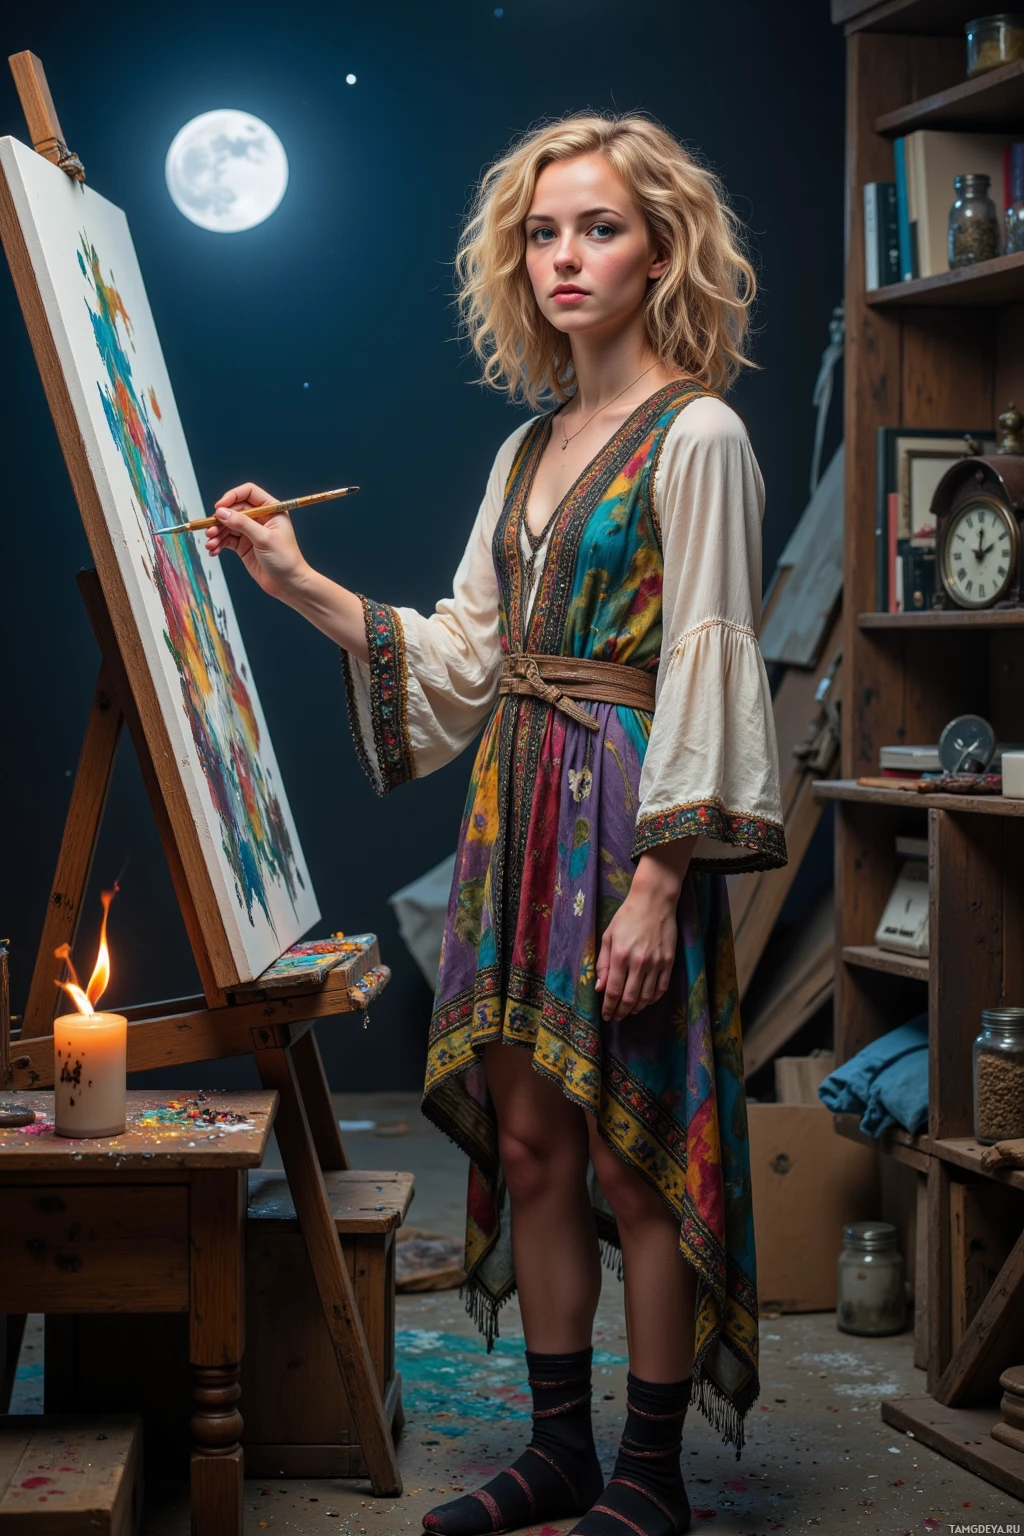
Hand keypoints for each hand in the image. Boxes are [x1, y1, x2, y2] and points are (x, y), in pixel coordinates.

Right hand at [204, 482, 308, 600]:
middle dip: (220, 520)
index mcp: (271, 509)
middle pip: (234, 510)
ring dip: (216, 534)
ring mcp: (251, 532)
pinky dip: (219, 543)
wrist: (288, 584)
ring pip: (228, 526)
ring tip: (211, 544)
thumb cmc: (285, 559)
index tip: (219, 507)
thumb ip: (242, 524)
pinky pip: (227, 539)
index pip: (248, 493)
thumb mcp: (264, 538)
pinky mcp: (244, 545)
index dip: (232, 497)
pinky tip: (213, 550)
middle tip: (210, 531)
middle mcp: (260, 518)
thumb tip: (222, 512)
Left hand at [595, 839, 694, 1021]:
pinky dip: (653, 999)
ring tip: (630, 1011)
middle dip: (621, 1012)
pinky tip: (646, 1001)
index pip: (613, 991)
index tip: (606, 1015)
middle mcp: (639, 963)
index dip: (609, 1007)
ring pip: (646, 996)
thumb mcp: (608, 936)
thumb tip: (600, 988)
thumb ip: (604, 963)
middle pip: (630, 998)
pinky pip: (661, 988)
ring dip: (636, 1008)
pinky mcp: (669, 961)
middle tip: (617, 1017)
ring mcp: (656, 963)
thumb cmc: (627, 916)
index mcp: (620, 956)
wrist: (654, 901)